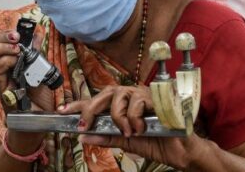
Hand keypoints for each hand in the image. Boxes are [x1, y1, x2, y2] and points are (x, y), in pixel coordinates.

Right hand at [0, 31, 53, 111]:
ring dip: (0, 49)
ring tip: (16, 48)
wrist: (42, 116)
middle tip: (15, 37)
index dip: (1, 35)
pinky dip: (4, 61)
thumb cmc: (39, 96)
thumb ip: (35, 51)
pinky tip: (16, 60)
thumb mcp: (40, 67)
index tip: (16, 32)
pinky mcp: (0, 89)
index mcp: (5, 64)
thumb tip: (37, 33)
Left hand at [57, 85, 204, 169]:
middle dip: (92, 108)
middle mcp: (133, 96)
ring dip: (119, 117)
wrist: (182, 152)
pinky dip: (134, 118)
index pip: (99, 101)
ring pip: (119, 96)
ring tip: (128, 132)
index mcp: (124, 106)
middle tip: (86, 124)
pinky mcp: (157, 97)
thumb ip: (106, 137)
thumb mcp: (126, 143)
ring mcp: (145, 94)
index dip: (80, 104)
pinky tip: (141, 129)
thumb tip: (83, 136)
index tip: (62, 112)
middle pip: (106, 93)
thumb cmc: (158, 144)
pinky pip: (137, 102)